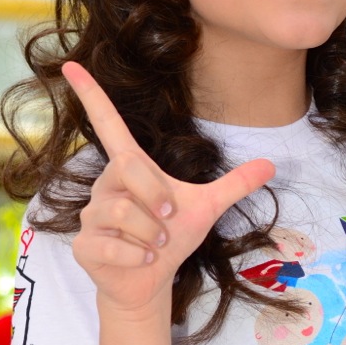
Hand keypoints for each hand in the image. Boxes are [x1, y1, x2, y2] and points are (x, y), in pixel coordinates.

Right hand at [62, 63, 274, 315]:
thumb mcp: (207, 208)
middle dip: (157, 196)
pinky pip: (114, 245)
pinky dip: (138, 256)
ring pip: (124, 212)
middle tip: (169, 219)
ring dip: (152, 234)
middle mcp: (106, 184)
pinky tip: (143, 260)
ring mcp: (90, 215)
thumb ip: (235, 184)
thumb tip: (273, 164)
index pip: (108, 124)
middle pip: (130, 168)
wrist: (150, 281)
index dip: (92, 95)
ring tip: (156, 245)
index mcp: (130, 167)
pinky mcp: (84, 245)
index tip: (72, 64)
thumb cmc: (171, 238)